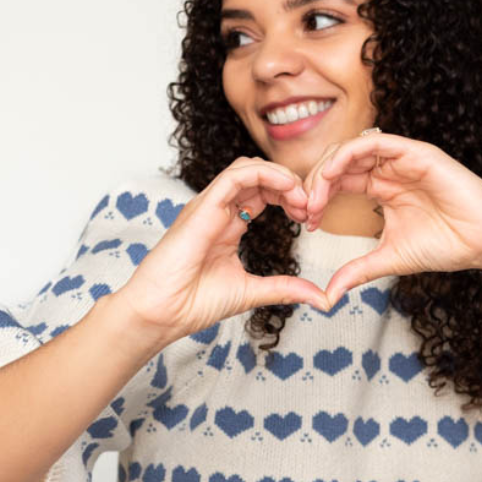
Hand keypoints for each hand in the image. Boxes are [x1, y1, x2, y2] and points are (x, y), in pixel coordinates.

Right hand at [119, 158, 328, 343]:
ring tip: (302, 199)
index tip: (310, 219)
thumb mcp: (252, 292)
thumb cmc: (193, 304)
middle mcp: (218, 210)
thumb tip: (320, 298)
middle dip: (291, 186)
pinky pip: (236, 175)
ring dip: (282, 177)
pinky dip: (266, 175)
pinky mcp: (202, 207)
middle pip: (259, 177)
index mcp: (227, 225)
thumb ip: (285, 288)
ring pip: (249, 169)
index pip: (263, 194)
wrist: (161, 313)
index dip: (291, 199)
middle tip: (312, 208)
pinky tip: (287, 189)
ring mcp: (209, 206)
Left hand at [300, 133, 481, 307]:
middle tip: (307, 210)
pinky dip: (349, 153)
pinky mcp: (416, 152)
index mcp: (380, 188)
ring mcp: (401, 158)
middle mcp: (388, 169)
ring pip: (352, 148)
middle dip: (316, 184)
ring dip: (327, 168)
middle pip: (339, 163)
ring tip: (316, 195)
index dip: (318, 198)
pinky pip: (375, 141)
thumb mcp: (389, 259)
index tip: (308, 223)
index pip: (338, 182)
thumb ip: (357, 271)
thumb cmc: (446, 246)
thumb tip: (327, 297)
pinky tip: (333, 174)